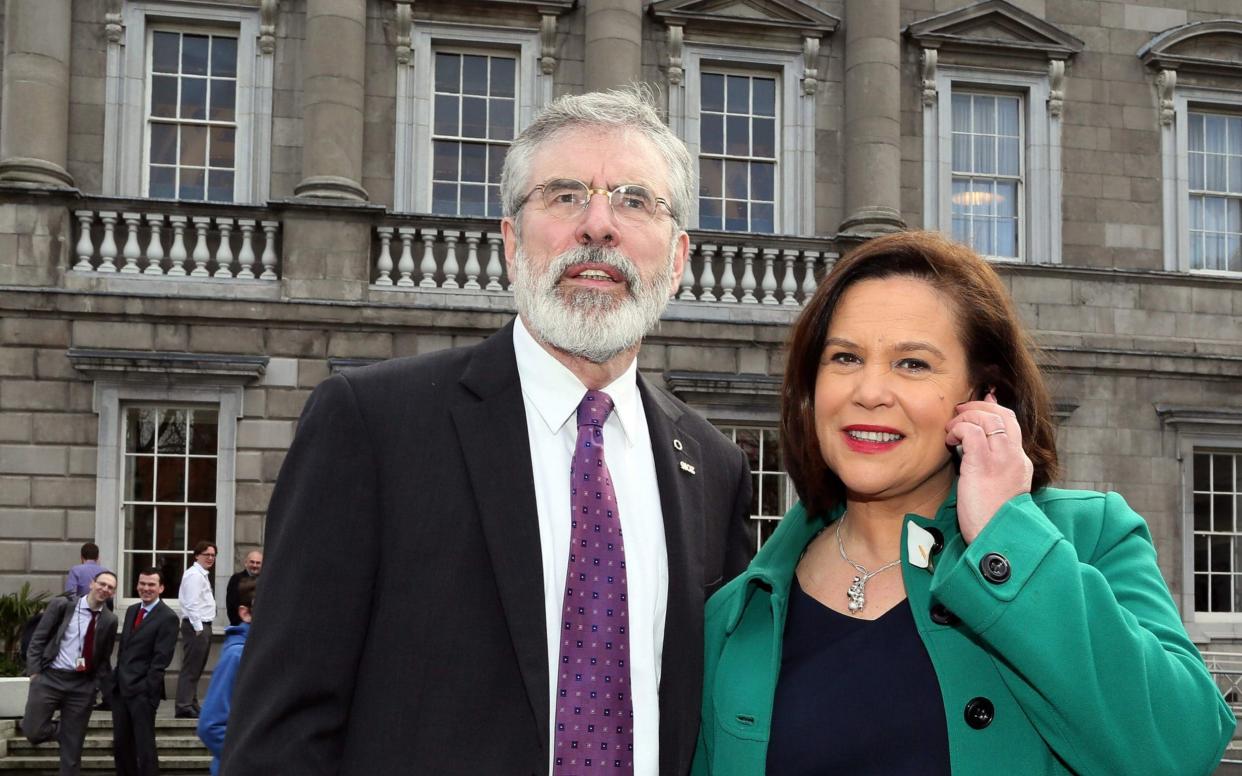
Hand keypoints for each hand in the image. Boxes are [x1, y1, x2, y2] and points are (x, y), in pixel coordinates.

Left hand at [945, 390, 1033, 543]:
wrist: (997, 537)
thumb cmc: (991, 519)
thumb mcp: (999, 489)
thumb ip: (992, 468)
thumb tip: (972, 451)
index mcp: (1021, 463)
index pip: (1012, 424)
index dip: (995, 409)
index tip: (981, 402)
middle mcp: (1014, 457)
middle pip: (1002, 415)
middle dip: (978, 407)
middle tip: (960, 410)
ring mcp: (1001, 459)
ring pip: (987, 418)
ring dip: (966, 417)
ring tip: (952, 428)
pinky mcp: (982, 464)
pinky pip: (971, 432)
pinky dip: (958, 430)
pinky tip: (950, 441)